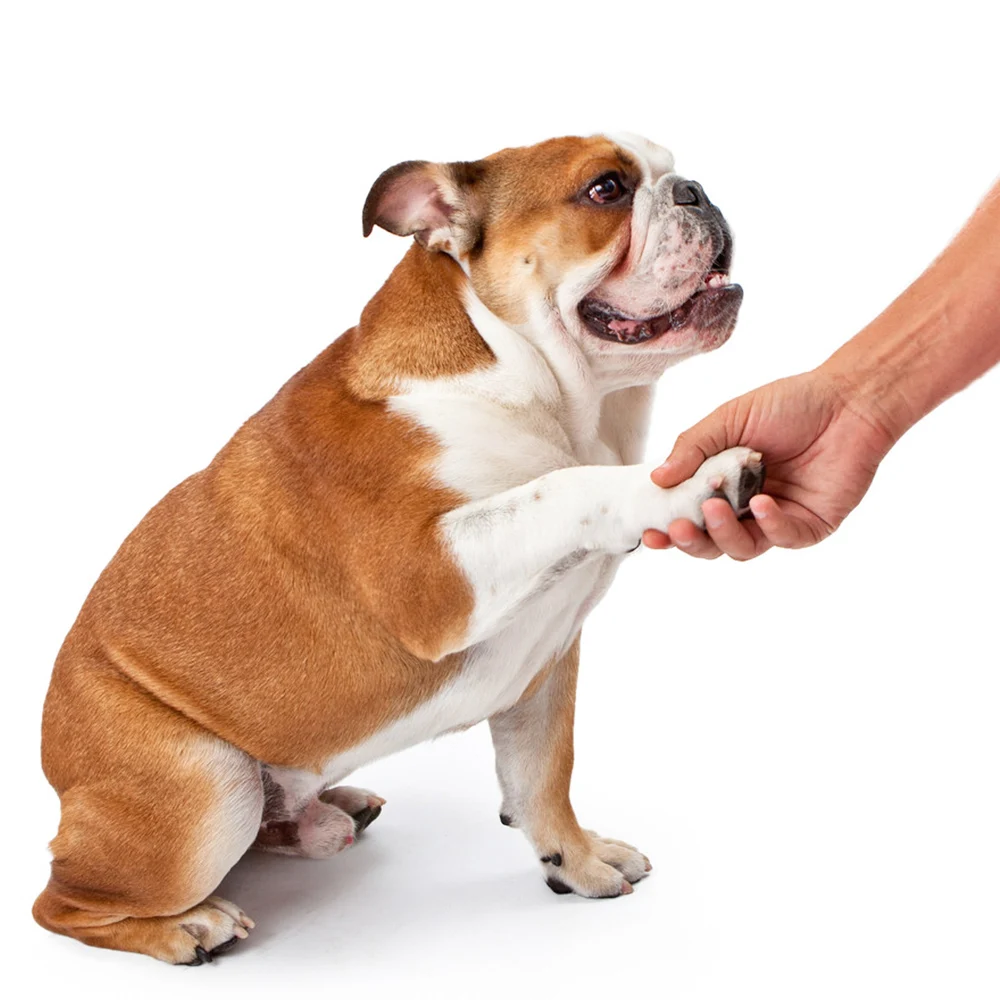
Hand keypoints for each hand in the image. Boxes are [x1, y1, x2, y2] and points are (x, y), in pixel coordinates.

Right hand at [644, 369, 895, 559]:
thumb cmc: (788, 404)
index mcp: (722, 485)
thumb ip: (692, 448)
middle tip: (677, 527)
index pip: (689, 516)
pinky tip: (762, 503)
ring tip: (714, 508)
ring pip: (742, 548)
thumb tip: (657, 480)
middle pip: (711, 543)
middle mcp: (746, 508)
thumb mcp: (728, 419)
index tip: (650, 532)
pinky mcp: (809, 525)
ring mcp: (777, 519)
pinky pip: (782, 538)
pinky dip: (769, 524)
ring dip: (723, 534)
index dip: (668, 529)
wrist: (847, 399)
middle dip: (691, 541)